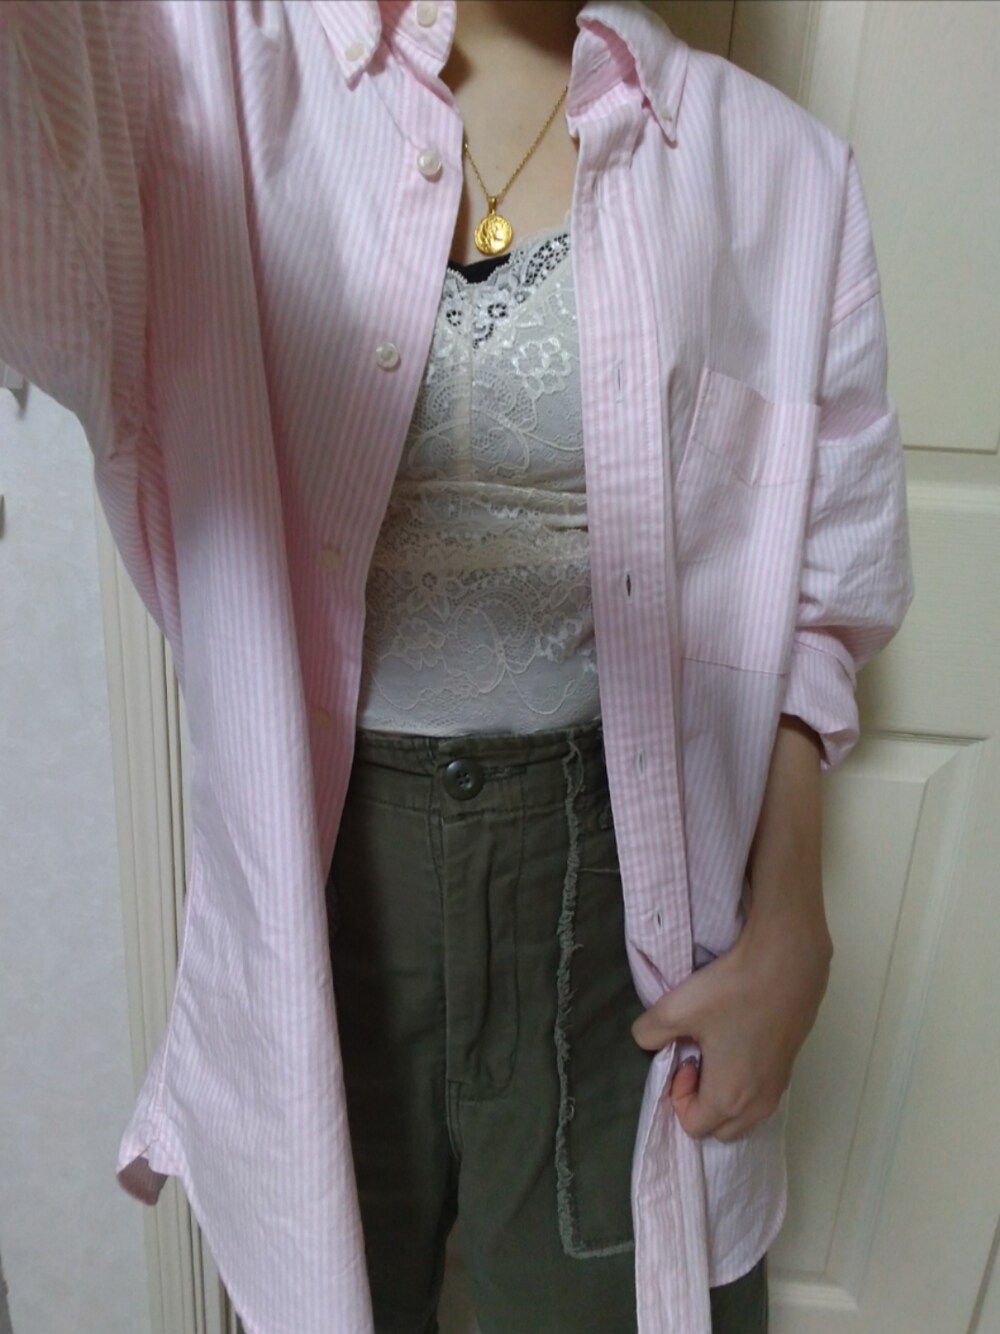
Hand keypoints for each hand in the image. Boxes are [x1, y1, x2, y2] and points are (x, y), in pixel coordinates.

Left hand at [631, 915, 832, 1142]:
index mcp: (729, 1099)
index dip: (678, 1095)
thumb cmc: (732, 991)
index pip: (692, 1125)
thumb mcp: (675, 1009)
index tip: (685, 1057)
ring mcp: (778, 1088)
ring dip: (722, 1092)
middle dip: (700, 1101)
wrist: (786, 963)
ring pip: (742, 1114)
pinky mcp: (789, 1069)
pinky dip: (743, 1082)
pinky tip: (738, 1039)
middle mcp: (758, 1104)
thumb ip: (649, 1033)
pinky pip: (759, 1094)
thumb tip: (649, 1042)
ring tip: (717, 1048)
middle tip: (698, 1056)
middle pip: (718, 1127)